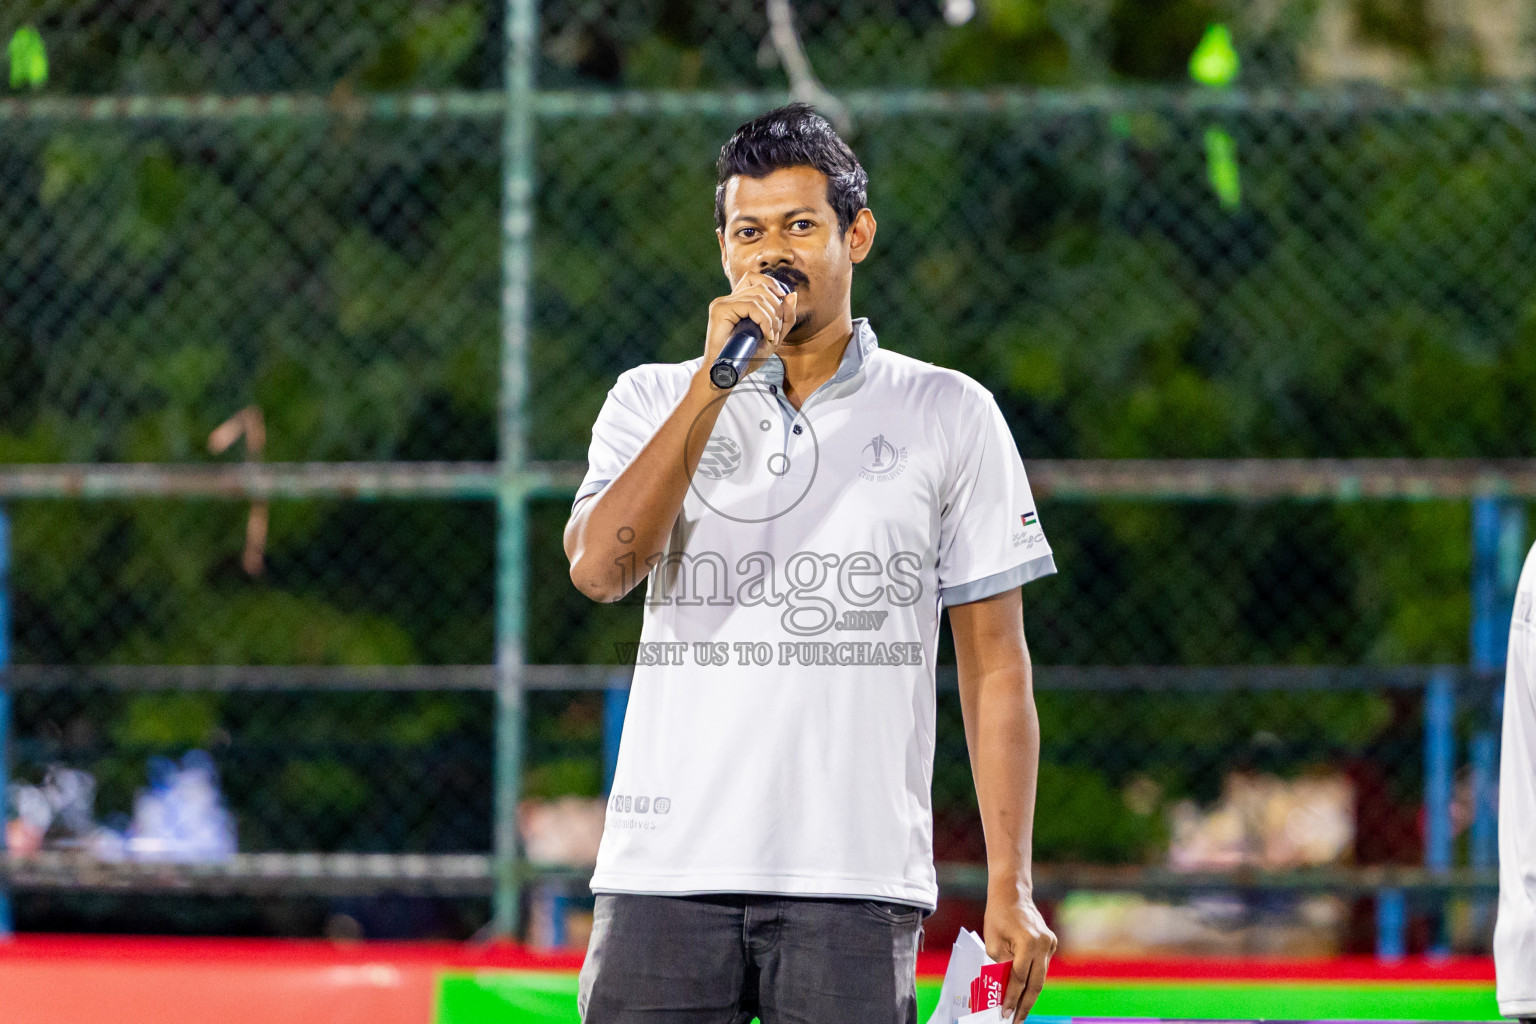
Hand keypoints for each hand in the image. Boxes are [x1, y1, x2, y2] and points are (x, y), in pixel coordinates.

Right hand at [700, 270, 797, 384]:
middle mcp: (728, 299)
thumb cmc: (747, 359)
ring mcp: (722, 303)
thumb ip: (785, 318)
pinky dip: (764, 320)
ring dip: (772, 318)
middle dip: (777, 307)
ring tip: (771, 337)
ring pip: (758, 297)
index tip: (783, 300)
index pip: (754, 278)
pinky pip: (750, 306)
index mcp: (737, 302)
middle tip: (776, 331)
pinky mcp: (720, 310)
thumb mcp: (773, 337)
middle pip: (761, 286)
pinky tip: (766, 336)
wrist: (728, 376)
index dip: (772, 284)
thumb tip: (793, 295)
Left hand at [984, 889, 1056, 1020]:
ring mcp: (1050, 944)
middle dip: (1025, 1004)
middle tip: (1016, 1021)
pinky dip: (1033, 979)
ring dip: (1030, 994)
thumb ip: (1000, 968)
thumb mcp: (992, 943)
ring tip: (1019, 1012)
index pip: (1019, 979)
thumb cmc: (998, 916)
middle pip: (1035, 983)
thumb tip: (1002, 992)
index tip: (1005, 1014)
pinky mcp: (1051, 944)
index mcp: (1028, 943)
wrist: (1012, 894)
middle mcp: (1044, 945)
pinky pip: (1041, 967)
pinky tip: (1024, 992)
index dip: (1012, 998)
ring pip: (1040, 977)